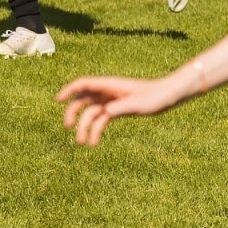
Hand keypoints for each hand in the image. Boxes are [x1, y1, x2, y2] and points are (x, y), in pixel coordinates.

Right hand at [57, 76, 182, 145]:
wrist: (168, 97)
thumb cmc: (155, 97)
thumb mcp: (138, 104)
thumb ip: (120, 107)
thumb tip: (105, 113)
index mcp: (110, 85)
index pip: (84, 84)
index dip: (69, 90)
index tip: (58, 100)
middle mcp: (107, 91)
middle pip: (83, 100)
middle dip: (73, 113)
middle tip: (67, 127)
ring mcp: (111, 101)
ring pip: (91, 113)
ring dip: (85, 127)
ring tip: (83, 143)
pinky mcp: (117, 110)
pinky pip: (101, 120)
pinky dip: (96, 130)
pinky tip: (94, 143)